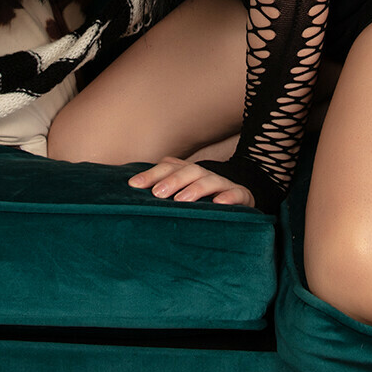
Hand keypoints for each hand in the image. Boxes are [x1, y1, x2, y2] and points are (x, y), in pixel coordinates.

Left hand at [127, 156, 254, 206]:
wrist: (239, 199)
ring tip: (181, 200)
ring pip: (210, 180)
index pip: (169, 167)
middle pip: (188, 171)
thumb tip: (130, 193)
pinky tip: (218, 204)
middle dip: (172, 181)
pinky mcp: (241, 196)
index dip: (151, 174)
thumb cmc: (202, 201)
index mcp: (187, 172)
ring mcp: (223, 184)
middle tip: (157, 193)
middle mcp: (204, 175)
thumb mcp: (181, 194)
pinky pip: (237, 194)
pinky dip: (228, 197)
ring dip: (195, 189)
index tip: (133, 185)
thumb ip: (162, 192)